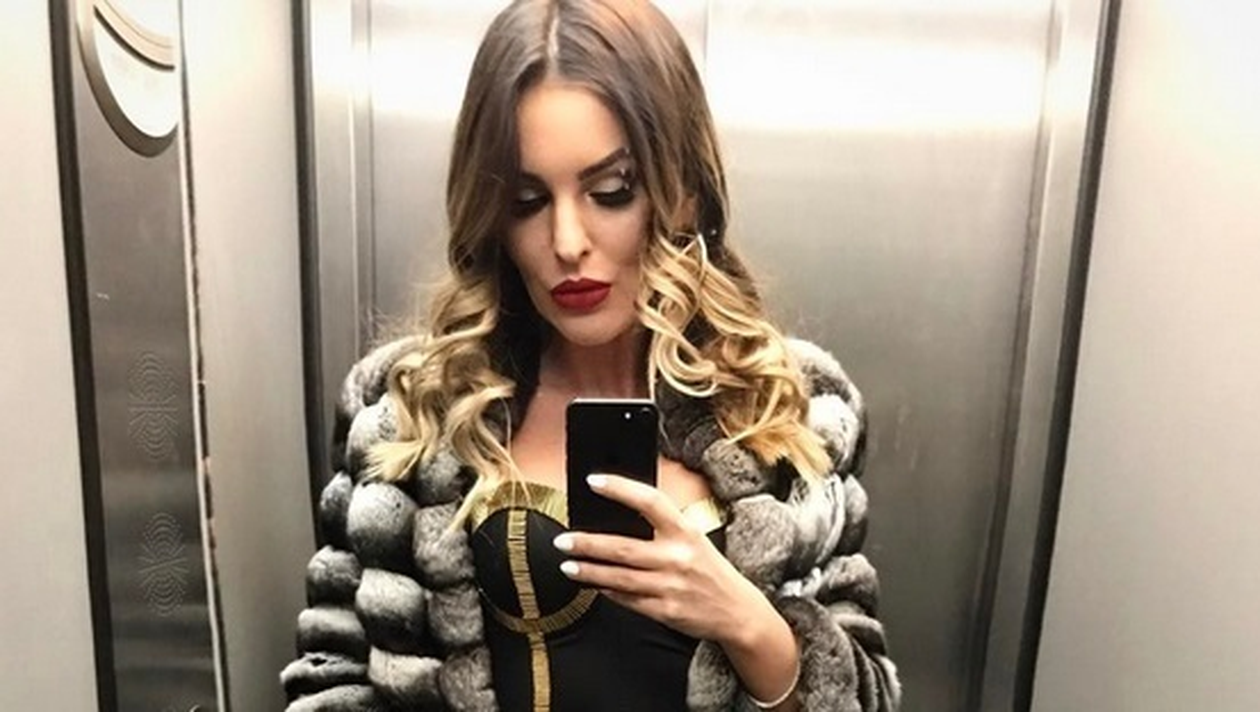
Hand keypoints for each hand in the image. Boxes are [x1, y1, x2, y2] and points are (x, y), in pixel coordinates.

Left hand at [554, 473, 767, 644]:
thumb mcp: (694, 539)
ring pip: (619, 578)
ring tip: (568, 565)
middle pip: (623, 547)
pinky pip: (628, 600)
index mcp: (686, 532)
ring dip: (589, 571)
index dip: (621, 488)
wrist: (738, 612)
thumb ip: (663, 528)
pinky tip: (593, 585)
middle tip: (563, 539)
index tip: (594, 481)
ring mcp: (671, 586)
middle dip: (587, 543)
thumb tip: (616, 517)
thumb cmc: (710, 570)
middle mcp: (678, 558)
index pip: (650, 501)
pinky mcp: (666, 611)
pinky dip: (607, 591)